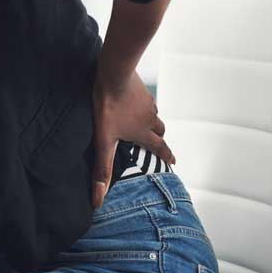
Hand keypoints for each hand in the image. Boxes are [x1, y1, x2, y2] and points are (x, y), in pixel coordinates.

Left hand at [91, 72, 173, 207]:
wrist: (114, 72)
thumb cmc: (108, 107)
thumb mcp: (103, 140)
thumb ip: (103, 169)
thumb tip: (98, 200)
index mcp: (142, 132)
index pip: (159, 147)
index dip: (166, 155)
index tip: (174, 161)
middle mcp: (149, 117)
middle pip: (159, 129)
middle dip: (159, 136)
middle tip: (158, 140)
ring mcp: (146, 100)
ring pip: (153, 112)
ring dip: (150, 118)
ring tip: (144, 120)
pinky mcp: (139, 85)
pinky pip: (144, 97)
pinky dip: (141, 102)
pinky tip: (132, 98)